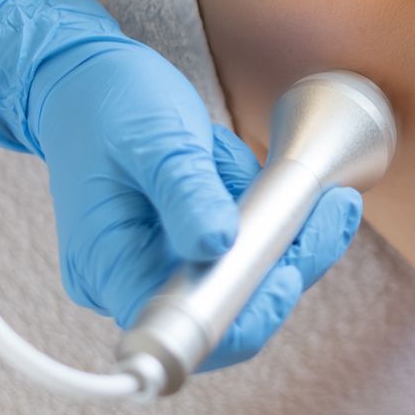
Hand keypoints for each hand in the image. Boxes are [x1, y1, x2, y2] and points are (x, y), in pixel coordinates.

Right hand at [0, 0, 363, 372]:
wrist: (83, 83)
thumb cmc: (108, 104)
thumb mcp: (155, 138)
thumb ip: (188, 194)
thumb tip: (219, 246)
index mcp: (108, 265)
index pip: (182, 330)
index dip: (244, 316)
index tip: (290, 273)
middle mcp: (130, 280)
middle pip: (224, 310)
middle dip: (282, 266)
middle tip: (331, 212)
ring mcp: (156, 267)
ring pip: (241, 282)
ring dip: (280, 241)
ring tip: (304, 192)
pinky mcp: (180, 249)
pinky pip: (237, 255)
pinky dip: (265, 225)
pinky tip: (280, 189)